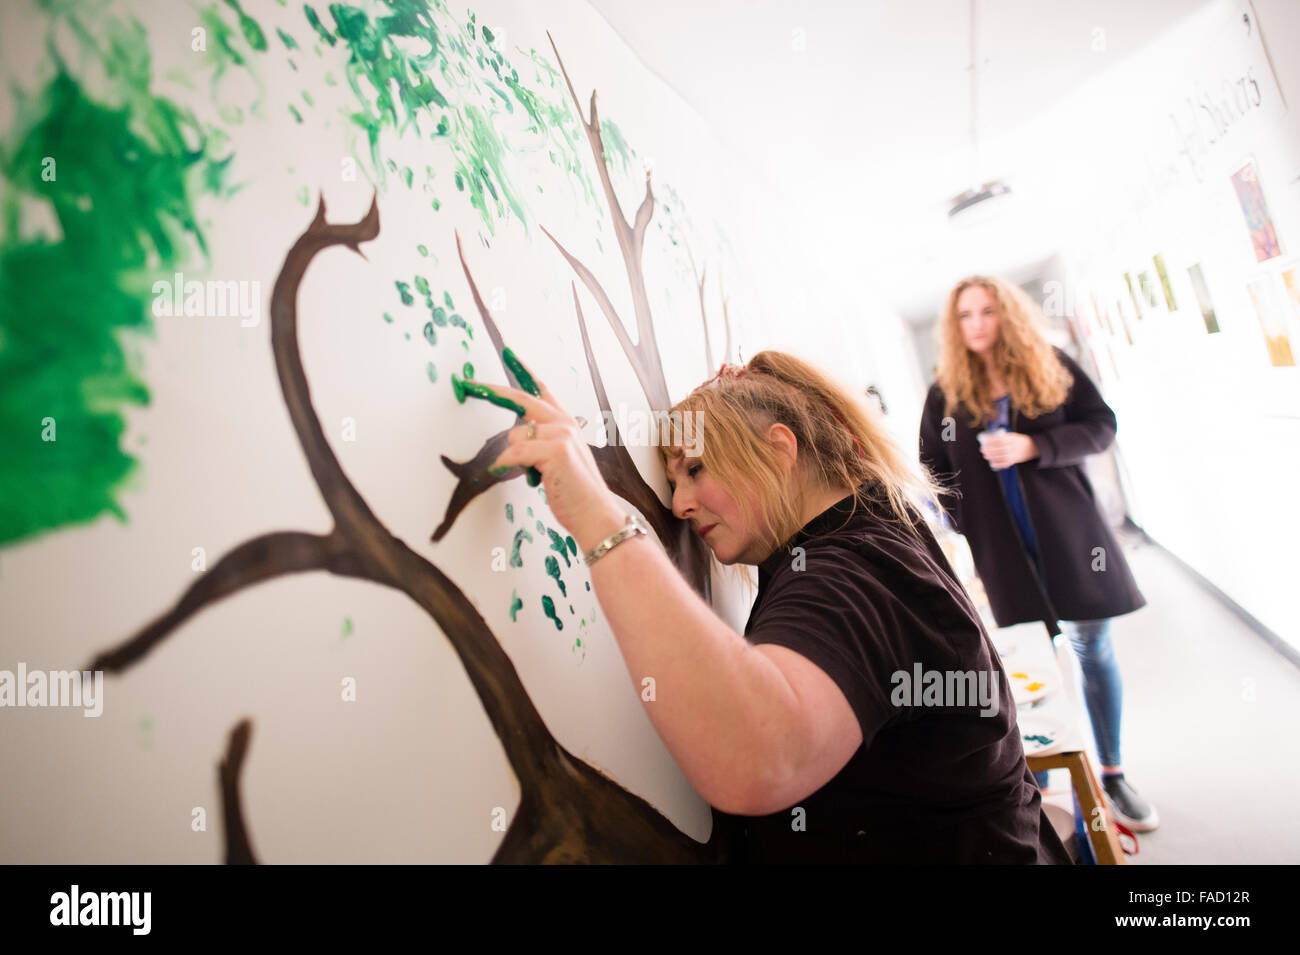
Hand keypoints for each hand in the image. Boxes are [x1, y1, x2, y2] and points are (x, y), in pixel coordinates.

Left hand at [468, 376, 625, 551]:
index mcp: (566, 424)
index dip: (524, 372)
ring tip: (539, 477)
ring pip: (514, 437)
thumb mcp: (556, 461)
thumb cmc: (575, 492)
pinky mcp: (555, 450)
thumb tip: (513, 441)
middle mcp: (564, 423)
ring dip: (515, 460)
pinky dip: (510, 468)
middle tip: (470, 384)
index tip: (510, 355)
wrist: (595, 514)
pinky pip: (513, 454)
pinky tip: (531, 480)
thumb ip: (539, 444)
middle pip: (522, 399)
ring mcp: (562, 434)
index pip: (541, 391)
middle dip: (493, 391)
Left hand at [979, 431, 1038, 469]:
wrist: (1031, 447)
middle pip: (999, 449)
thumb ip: (1002, 437)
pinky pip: (1004, 464)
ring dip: (991, 457)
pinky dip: (997, 464)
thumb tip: (988, 439)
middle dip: (989, 450)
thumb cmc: (1018, 440)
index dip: (991, 441)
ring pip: (1000, 457)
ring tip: (985, 455)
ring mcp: (1014, 455)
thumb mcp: (1012, 435)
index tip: (984, 441)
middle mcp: (1013, 447)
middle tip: (982, 449)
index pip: (1000, 440)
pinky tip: (991, 463)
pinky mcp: (1014, 461)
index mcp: (1012, 439)